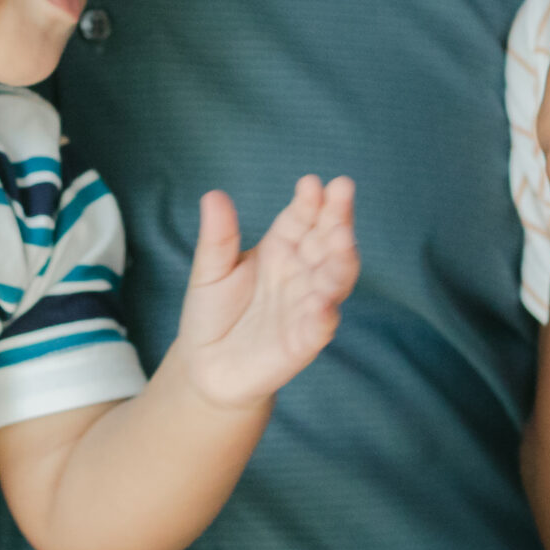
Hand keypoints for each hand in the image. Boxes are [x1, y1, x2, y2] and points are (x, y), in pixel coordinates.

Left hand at [173, 176, 358, 407]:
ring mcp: (307, 307)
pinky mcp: (303, 343)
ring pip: (333, 280)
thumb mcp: (210, 270)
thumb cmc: (213, 312)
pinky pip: (319, 327)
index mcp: (280, 249)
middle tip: (343, 191)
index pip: (301, 219)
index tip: (311, 182)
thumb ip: (218, 237)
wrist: (206, 367)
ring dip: (341, 260)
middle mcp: (301, 273)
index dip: (309, 202)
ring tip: (342, 238)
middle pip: (326, 242)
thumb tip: (212, 195)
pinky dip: (324, 315)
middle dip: (337, 217)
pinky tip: (324, 303)